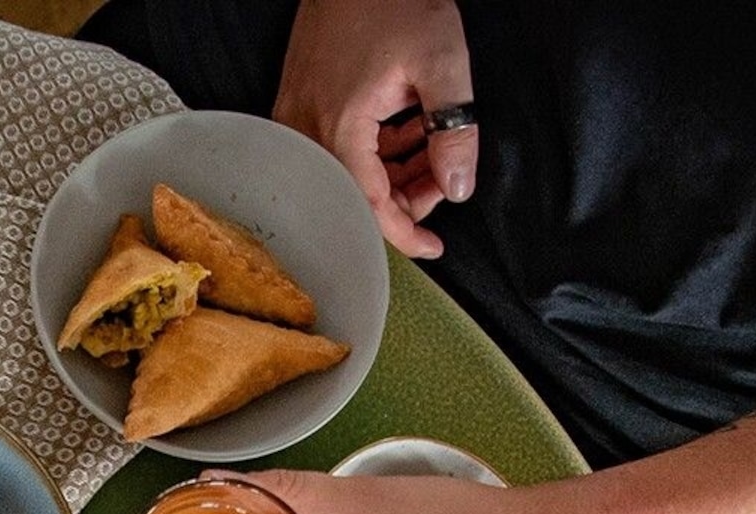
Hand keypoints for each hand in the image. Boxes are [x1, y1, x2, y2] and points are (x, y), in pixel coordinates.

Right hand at [273, 0, 479, 257]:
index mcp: (341, 128)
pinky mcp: (297, 106)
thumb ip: (454, 129)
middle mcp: (309, 131)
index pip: (369, 207)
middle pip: (355, 197)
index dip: (404, 234)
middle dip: (404, 198)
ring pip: (345, 176)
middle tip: (443, 175)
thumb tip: (458, 188)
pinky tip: (403, 131)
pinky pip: (333, 151)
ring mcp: (297, 119)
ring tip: (430, 146)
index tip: (432, 247)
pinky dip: (370, 154)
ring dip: (390, 175)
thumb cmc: (392, 1)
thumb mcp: (442, 61)